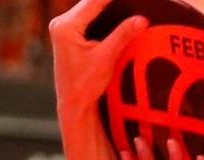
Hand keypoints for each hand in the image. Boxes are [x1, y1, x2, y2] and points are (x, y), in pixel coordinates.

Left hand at [50, 0, 148, 117]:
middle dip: (111, 1)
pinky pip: (87, 16)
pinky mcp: (68, 33)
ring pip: (89, 8)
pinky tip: (117, 13)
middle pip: (91, 2)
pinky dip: (102, 13)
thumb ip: (123, 36)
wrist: (73, 104)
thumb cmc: (85, 85)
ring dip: (107, 5)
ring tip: (127, 5)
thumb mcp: (106, 58)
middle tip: (134, 1)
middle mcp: (61, 23)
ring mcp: (63, 27)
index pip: (94, 0)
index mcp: (66, 26)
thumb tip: (142, 19)